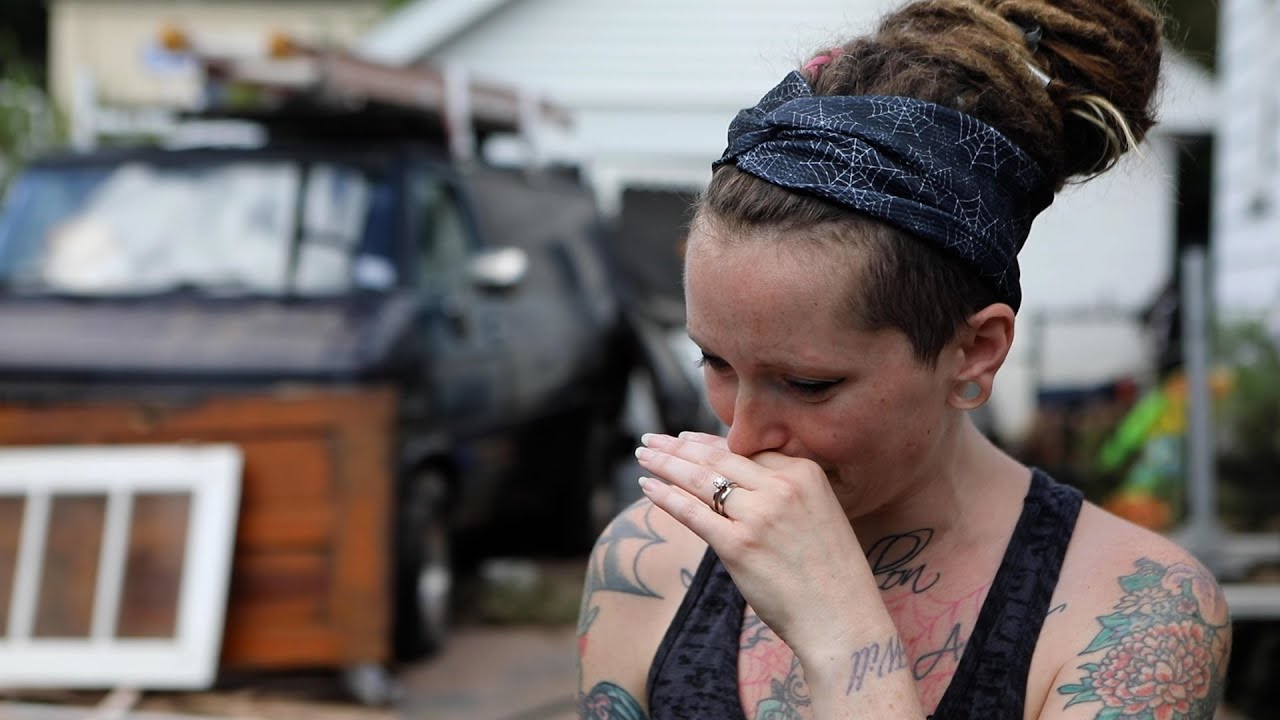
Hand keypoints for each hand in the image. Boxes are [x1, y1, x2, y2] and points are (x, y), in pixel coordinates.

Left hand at [635, 431, 879, 657]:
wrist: (843, 619)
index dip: (707, 443)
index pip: (744, 450)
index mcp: (805, 473)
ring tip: (643, 456)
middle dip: (677, 446)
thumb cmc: (830, 574)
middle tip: (650, 439)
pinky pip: (691, 512)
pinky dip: (665, 497)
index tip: (683, 438)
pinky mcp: (738, 545)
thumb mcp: (819, 513)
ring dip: (665, 464)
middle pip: (717, 458)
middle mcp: (782, 487)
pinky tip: (648, 487)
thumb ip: (783, 491)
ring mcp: (759, 515)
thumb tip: (736, 480)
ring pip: (699, 480)